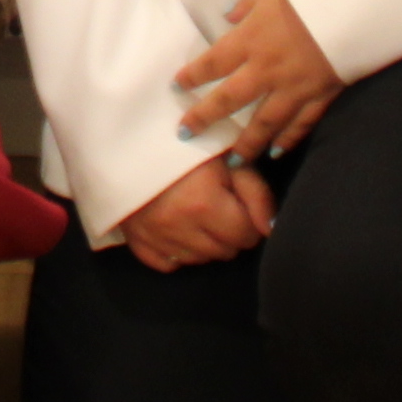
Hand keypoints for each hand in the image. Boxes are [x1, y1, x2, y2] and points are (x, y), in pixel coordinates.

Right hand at [118, 155, 275, 272]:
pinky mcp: (138, 242)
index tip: (238, 202)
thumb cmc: (185, 144)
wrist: (130, 137)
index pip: (247, 236)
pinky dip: (177, 251)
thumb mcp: (226, 158)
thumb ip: (256, 193)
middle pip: (225, 252)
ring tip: (197, 214)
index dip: (248, 218)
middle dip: (228, 232)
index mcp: (205, 204)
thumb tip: (271, 229)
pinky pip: (169, 264)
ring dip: (205, 243)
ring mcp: (156, 237)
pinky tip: (178, 229)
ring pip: (199, 261)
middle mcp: (180, 227)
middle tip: (218, 206)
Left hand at [174, 0, 339, 159]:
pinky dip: (289, 139)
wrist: (354, 2)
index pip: (212, 63)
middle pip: (228, 100)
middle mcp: (266, 69)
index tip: (177, 86)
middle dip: (205, 118)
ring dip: (247, 144)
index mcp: (250, 39)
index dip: (192, 76)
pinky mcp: (321, 95)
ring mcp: (294, 87)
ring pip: (265, 123)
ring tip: (234, 160)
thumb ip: (247, 5)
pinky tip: (277, 151)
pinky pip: (302, 123)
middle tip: (187, 133)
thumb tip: (229, 15)